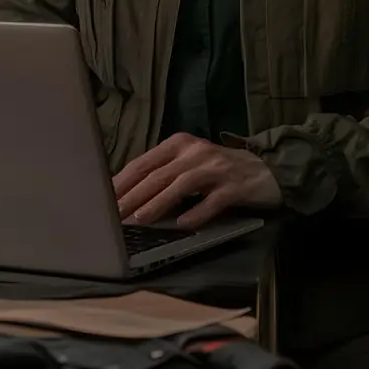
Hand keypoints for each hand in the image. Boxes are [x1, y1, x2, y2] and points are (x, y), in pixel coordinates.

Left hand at [113, 133, 281, 229]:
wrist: (266, 170)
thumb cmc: (219, 170)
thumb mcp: (189, 164)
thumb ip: (164, 174)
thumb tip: (127, 196)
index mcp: (180, 144)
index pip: (144, 163)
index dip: (122, 182)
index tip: (102, 200)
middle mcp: (196, 152)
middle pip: (158, 174)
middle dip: (133, 196)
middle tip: (113, 215)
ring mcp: (216, 168)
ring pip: (181, 185)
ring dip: (158, 202)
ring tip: (140, 218)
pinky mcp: (234, 187)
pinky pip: (212, 201)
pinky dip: (196, 213)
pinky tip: (182, 224)